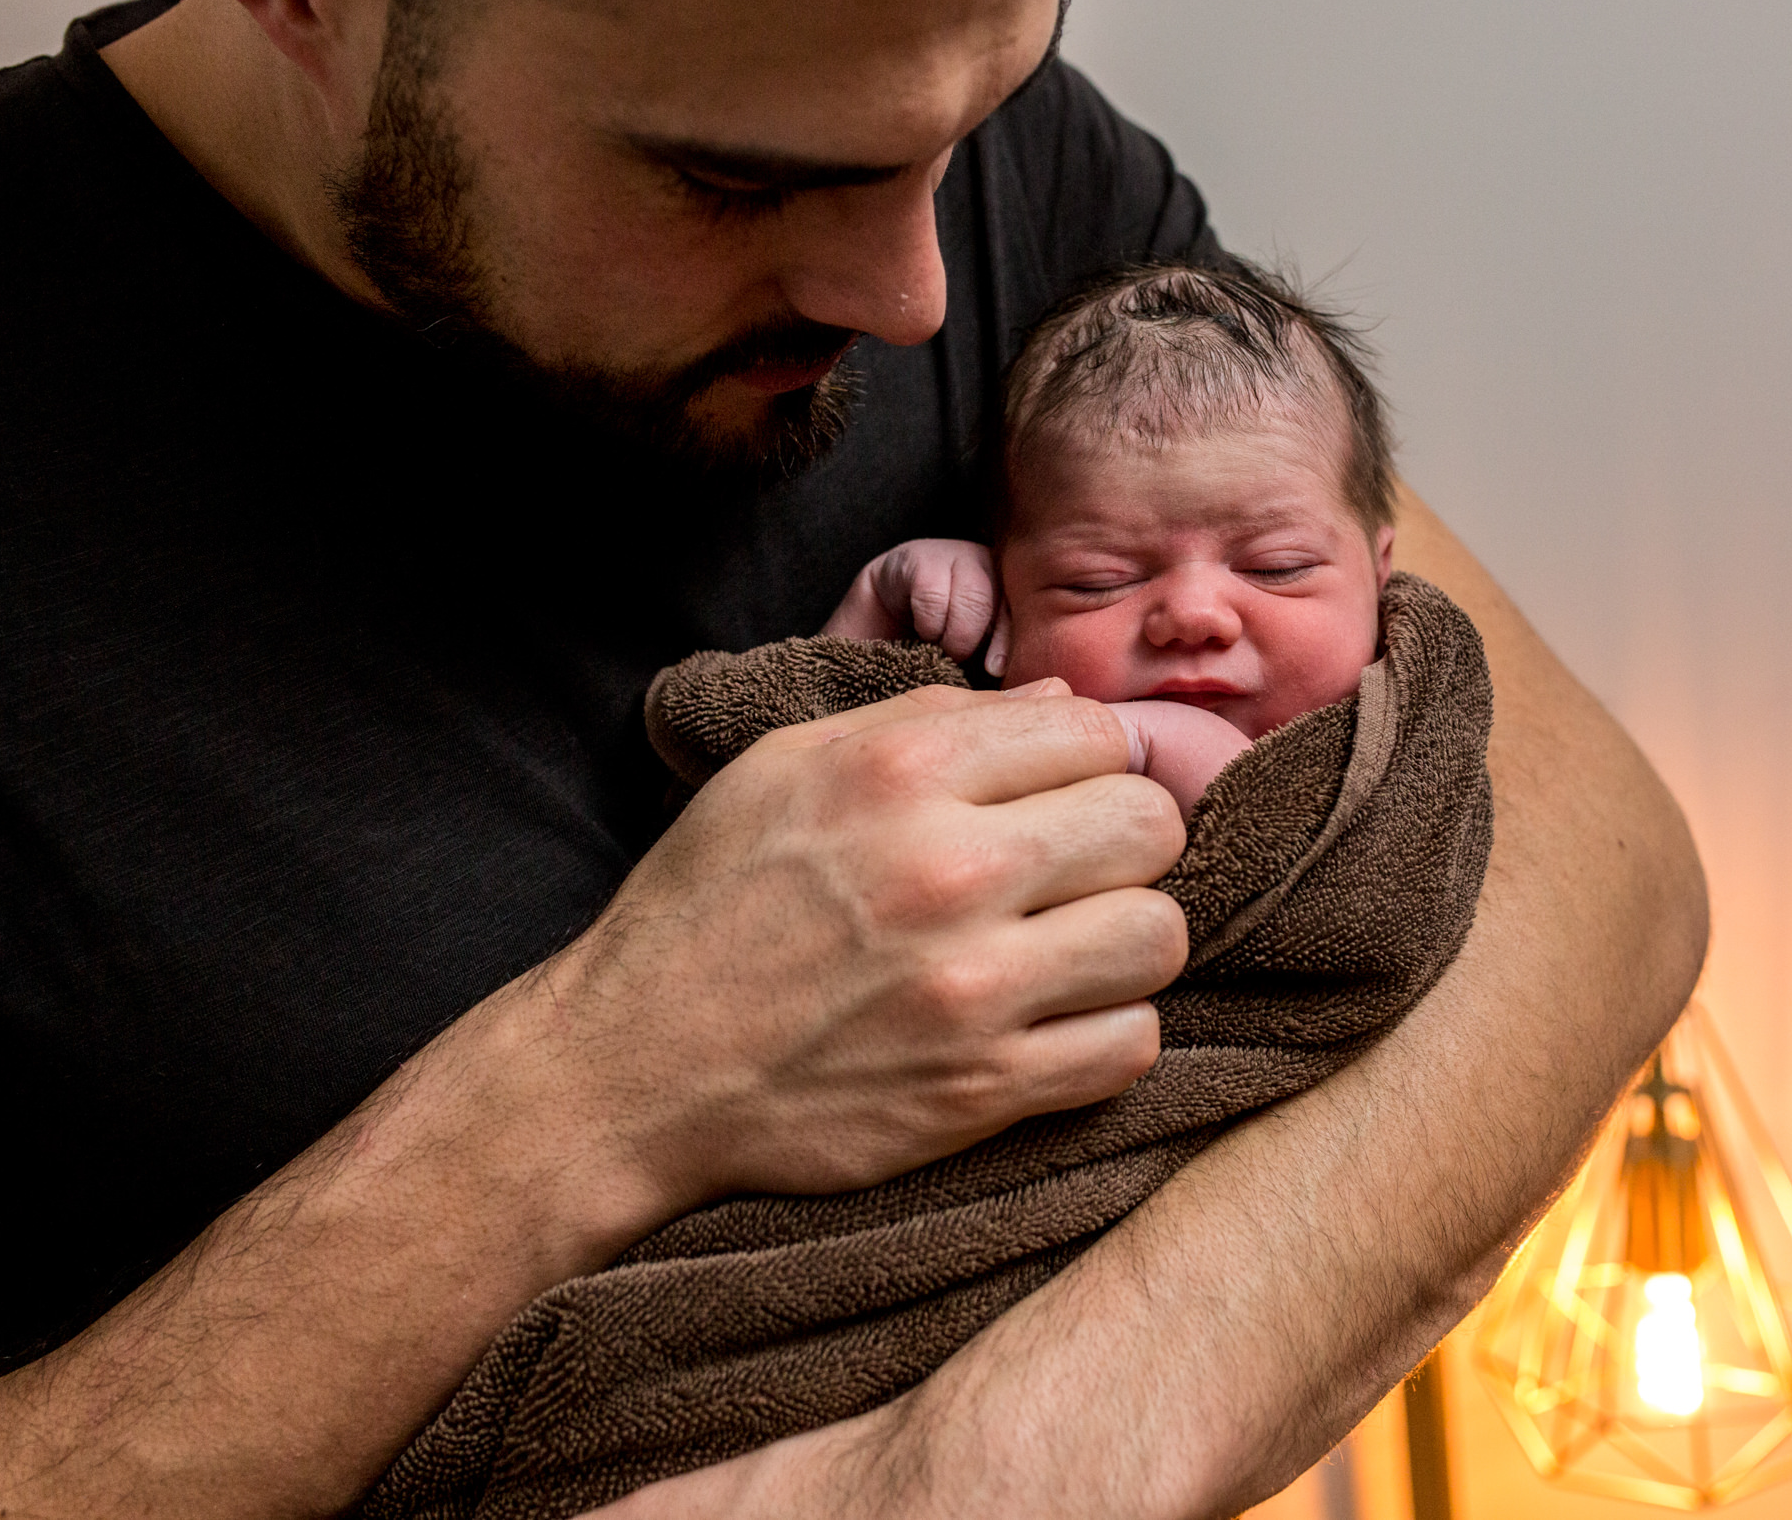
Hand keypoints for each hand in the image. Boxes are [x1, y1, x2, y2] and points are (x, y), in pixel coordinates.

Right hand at [534, 680, 1188, 1210]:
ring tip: (1072, 949)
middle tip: (1074, 872)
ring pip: (1159, 937)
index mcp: (899, 773)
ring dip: (1126, 942)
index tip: (1061, 795)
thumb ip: (926, 722)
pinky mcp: (982, 1089)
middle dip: (1125, 842)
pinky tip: (1056, 1022)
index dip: (1092, 761)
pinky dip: (1109, 1034)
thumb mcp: (783, 769)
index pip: (1097, 732)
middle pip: (1151, 825)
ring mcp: (971, 988)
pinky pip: (1130, 1045)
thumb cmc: (706, 906)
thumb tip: (1061, 702)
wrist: (631, 1070)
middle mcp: (947, 869)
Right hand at [823, 538, 1011, 672]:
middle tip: (950, 656)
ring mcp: (951, 555)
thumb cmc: (928, 658)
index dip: (1009, 639)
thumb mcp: (971, 661)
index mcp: (1007, 590)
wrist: (867, 647)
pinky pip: (933, 593)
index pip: (1022, 609)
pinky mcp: (915, 557)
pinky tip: (916, 627)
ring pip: (971, 597)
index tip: (995, 668)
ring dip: (948, 635)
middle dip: (971, 639)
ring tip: (932, 645)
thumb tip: (1022, 681)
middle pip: (997, 599)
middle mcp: (986, 565)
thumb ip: (998, 660)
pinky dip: (926, 622)